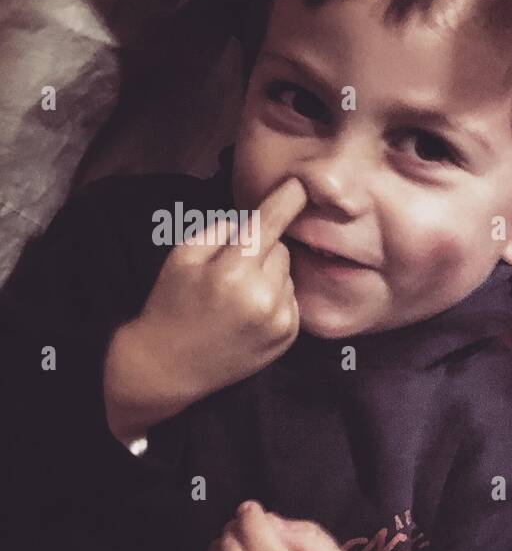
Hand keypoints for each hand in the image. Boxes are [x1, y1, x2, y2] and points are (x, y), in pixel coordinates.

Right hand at [104, 178, 307, 442]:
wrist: (170, 365)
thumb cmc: (171, 302)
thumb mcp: (182, 257)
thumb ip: (221, 230)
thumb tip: (256, 217)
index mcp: (233, 272)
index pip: (268, 225)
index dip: (286, 201)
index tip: (301, 184)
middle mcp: (263, 297)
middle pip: (280, 248)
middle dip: (259, 249)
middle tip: (228, 269)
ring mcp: (280, 320)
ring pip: (288, 272)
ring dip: (269, 274)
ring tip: (236, 294)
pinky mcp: (289, 335)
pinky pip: (292, 297)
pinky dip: (276, 296)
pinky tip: (249, 310)